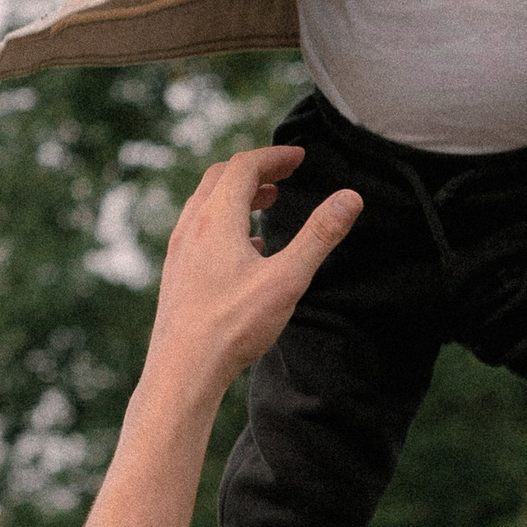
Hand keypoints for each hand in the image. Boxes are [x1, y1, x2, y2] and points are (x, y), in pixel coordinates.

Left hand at [146, 147, 362, 405]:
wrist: (182, 370)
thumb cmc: (233, 327)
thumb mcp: (287, 280)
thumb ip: (319, 236)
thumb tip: (350, 199)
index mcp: (216, 219)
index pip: (244, 167)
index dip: (274, 156)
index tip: (299, 157)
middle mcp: (191, 227)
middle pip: (220, 177)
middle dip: (255, 169)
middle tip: (285, 173)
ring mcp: (179, 250)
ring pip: (206, 203)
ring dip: (237, 193)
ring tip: (266, 200)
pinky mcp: (176, 272)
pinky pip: (199, 230)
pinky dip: (224, 220)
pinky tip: (245, 246)